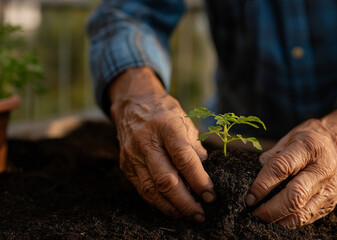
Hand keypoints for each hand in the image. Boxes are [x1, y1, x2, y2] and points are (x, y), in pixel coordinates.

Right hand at [109, 67, 214, 221]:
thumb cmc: (165, 113)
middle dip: (185, 201)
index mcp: (166, 125)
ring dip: (172, 207)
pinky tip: (172, 208)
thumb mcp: (185, 121)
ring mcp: (132, 154)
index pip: (183, 158)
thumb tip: (205, 175)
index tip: (211, 194)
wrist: (132, 103)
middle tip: (200, 213)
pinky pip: (142, 190)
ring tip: (188, 215)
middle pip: (166, 179)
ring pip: (151, 189)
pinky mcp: (125, 165)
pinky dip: (158, 202)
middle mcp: (145, 140)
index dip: (199, 180)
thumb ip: (195, 147)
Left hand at [245, 99, 336, 227]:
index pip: (282, 168)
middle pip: (295, 196)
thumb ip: (275, 153)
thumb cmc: (314, 139)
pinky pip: (308, 217)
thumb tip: (259, 168)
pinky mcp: (330, 202)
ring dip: (279, 218)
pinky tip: (279, 217)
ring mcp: (328, 188)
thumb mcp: (293, 135)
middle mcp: (321, 169)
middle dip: (270, 209)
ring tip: (263, 217)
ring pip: (302, 212)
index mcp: (308, 147)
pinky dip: (290, 220)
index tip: (250, 197)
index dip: (262, 185)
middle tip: (254, 212)